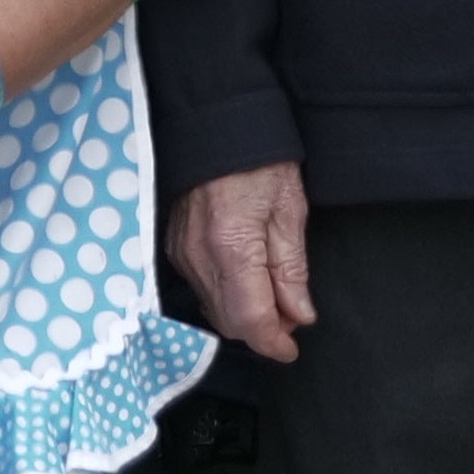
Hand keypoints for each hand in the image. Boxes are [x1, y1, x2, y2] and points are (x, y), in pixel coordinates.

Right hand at [175, 162, 314, 363]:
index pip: (251, 319)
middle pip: (229, 322)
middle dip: (262, 330)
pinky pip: (200, 288)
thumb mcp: (290, 208)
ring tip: (274, 297)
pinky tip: (247, 281)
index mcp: (232, 246)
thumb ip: (292, 268)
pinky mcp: (173, 247)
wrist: (216, 125)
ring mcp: (180, 253)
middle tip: (292, 318)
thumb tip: (300, 314)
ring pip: (213, 309)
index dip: (274, 342)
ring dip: (243, 314)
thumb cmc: (259, 160)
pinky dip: (225, 296)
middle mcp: (199, 257)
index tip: (292, 348)